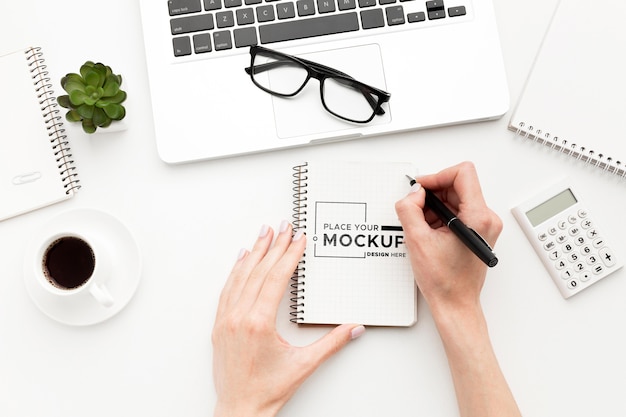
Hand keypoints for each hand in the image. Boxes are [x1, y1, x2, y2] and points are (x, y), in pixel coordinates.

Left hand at [212, 221, 364, 416]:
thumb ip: (332, 343)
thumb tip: (355, 327)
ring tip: (264, 233)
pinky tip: (242, 258)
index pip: (276, 278)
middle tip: (284, 227)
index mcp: (258, 323)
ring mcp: (226, 320)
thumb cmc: (268, 390)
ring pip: (240, 277)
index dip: (289, 256)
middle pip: (259, 272)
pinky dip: (236, 271)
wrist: (240, 409)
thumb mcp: (304, 365)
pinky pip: (227, 290)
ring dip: (254, 253)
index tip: (298, 239)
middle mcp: (238, 317)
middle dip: (274, 246)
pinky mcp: (219, 325)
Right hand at [396, 162, 520, 416]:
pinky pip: (458, 211)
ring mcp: (484, 226)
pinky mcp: (478, 232)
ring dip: (436, 205)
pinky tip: (429, 231)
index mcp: (478, 217)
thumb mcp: (417, 240)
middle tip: (416, 206)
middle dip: (434, 192)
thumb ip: (410, 209)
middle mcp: (486, 219)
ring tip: (421, 223)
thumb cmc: (444, 281)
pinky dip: (441, 215)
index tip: (421, 188)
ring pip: (457, 198)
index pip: (463, 173)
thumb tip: (412, 194)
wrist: (455, 305)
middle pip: (459, 184)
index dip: (437, 176)